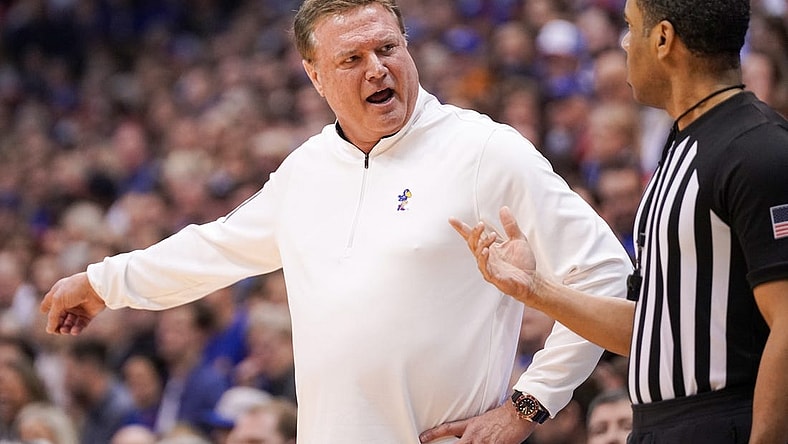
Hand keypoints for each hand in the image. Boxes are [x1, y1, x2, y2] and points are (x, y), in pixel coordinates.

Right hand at [39, 272, 106, 334]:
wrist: (96, 287)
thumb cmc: (75, 289)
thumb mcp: (58, 301)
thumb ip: (52, 316)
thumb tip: (49, 330)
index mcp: (59, 293)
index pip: (49, 304)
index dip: (46, 310)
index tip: (44, 313)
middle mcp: (68, 301)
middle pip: (59, 317)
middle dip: (57, 324)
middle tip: (57, 330)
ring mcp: (79, 308)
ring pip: (69, 322)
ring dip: (66, 328)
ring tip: (65, 331)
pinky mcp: (89, 313)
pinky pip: (81, 324)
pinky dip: (77, 329)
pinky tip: (74, 331)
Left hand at [419, 402, 535, 442]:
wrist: (519, 412)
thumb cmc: (505, 415)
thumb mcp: (485, 419)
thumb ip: (475, 428)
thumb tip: (469, 435)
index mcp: (471, 425)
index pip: (447, 428)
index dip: (433, 434)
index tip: (421, 438)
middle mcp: (474, 435)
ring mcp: (484, 443)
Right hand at [449, 206, 538, 305]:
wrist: (531, 280)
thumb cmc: (522, 263)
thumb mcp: (518, 238)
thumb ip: (510, 225)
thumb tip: (504, 209)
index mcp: (490, 247)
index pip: (473, 236)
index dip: (462, 228)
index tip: (452, 220)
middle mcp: (486, 257)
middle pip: (473, 243)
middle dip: (474, 233)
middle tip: (481, 225)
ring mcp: (488, 267)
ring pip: (478, 254)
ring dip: (483, 244)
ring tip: (491, 236)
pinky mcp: (493, 277)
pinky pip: (485, 268)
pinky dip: (483, 259)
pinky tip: (486, 251)